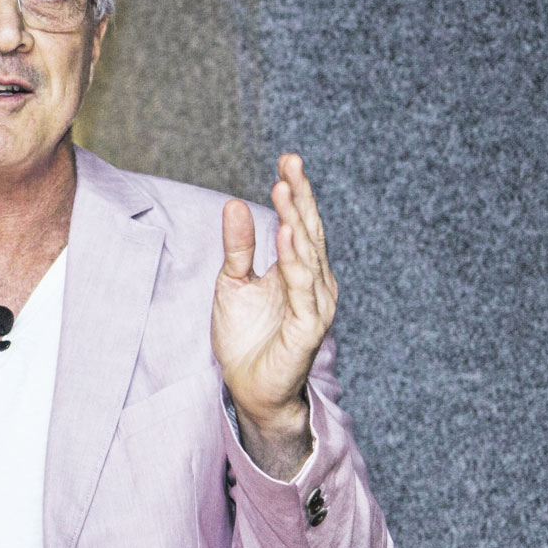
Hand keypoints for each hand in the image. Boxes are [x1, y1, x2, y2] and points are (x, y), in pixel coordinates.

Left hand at [211, 154, 337, 473]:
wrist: (249, 388)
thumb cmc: (246, 337)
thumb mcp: (233, 282)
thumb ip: (238, 246)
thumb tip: (236, 203)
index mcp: (299, 269)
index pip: (300, 222)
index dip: (295, 191)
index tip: (287, 159)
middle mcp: (314, 282)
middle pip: (309, 230)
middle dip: (300, 195)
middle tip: (291, 160)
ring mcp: (315, 303)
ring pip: (308, 254)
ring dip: (296, 220)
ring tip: (284, 189)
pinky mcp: (308, 326)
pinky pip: (302, 288)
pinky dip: (295, 260)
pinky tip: (287, 235)